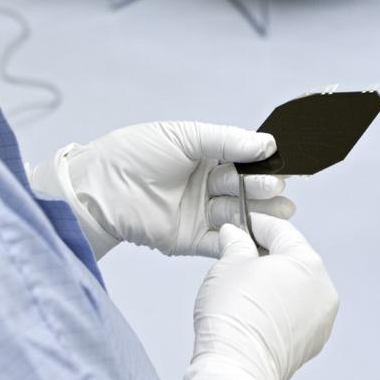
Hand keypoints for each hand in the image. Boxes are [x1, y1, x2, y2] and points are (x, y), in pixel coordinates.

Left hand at [28, 122, 293, 258]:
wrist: (100, 190)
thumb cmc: (133, 155)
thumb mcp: (183, 136)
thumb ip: (226, 140)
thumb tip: (267, 144)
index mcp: (204, 156)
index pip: (242, 159)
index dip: (261, 162)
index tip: (280, 163)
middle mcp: (206, 185)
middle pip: (245, 188)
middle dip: (261, 187)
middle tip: (272, 186)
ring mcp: (200, 213)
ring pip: (239, 214)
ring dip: (259, 213)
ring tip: (279, 211)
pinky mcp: (192, 240)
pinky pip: (224, 242)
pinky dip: (244, 240)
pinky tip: (262, 236)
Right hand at [177, 215, 339, 379]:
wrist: (237, 367)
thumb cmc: (234, 314)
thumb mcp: (228, 265)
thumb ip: (236, 244)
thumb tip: (235, 235)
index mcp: (307, 263)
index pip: (281, 231)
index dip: (256, 224)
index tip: (240, 224)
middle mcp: (323, 289)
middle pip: (293, 260)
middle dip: (265, 255)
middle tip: (237, 254)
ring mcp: (321, 319)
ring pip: (296, 288)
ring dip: (273, 282)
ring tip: (243, 285)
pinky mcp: (313, 343)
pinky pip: (296, 313)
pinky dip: (279, 307)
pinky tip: (255, 310)